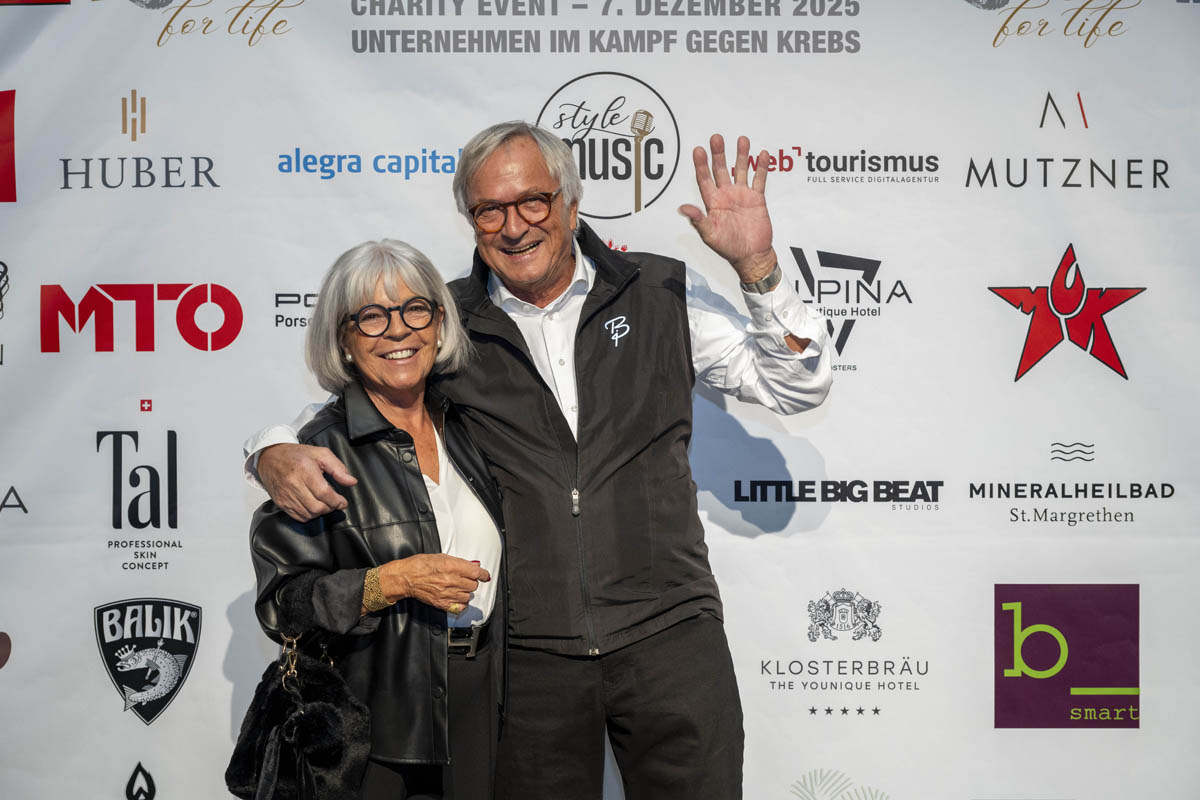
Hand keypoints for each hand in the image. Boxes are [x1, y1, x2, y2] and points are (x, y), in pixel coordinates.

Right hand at [259, 443, 357, 521]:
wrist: (270, 458)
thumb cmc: (296, 455)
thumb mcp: (321, 454)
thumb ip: (338, 468)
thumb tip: (351, 481)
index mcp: (305, 470)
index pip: (324, 493)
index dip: (337, 501)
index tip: (342, 502)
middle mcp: (293, 484)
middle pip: (317, 507)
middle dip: (330, 507)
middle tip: (334, 502)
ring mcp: (286, 495)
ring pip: (309, 514)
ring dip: (320, 512)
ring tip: (324, 503)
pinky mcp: (281, 503)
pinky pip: (299, 517)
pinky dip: (309, 515)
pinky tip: (313, 506)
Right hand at [380, 555, 490, 612]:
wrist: (405, 577)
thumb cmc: (419, 565)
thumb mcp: (441, 557)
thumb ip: (459, 562)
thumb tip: (473, 565)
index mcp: (451, 566)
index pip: (475, 572)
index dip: (483, 574)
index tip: (485, 576)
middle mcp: (450, 580)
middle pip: (473, 585)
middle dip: (471, 582)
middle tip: (465, 579)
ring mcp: (446, 593)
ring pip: (467, 596)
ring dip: (465, 592)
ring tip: (458, 587)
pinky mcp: (441, 603)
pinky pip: (460, 607)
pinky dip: (461, 603)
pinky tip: (456, 597)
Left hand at [678, 134, 777, 282]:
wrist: (751, 255)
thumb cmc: (728, 248)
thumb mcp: (710, 235)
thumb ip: (698, 220)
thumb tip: (682, 208)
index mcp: (713, 203)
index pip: (704, 179)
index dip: (701, 165)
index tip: (698, 150)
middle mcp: (726, 195)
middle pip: (720, 170)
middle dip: (718, 154)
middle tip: (716, 138)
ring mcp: (741, 195)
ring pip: (740, 170)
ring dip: (741, 155)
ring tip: (741, 140)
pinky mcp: (756, 198)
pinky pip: (759, 179)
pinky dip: (761, 167)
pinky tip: (762, 154)